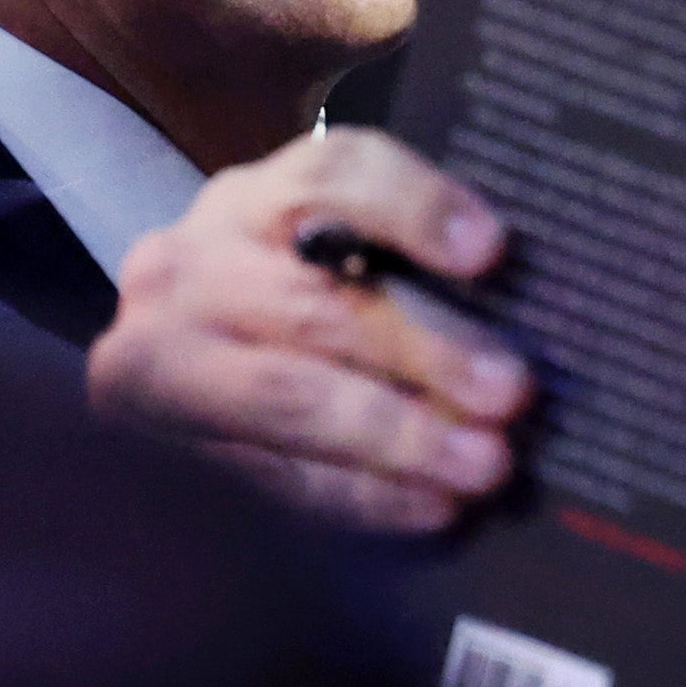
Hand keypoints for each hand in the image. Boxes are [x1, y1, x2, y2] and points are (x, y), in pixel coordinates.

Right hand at [87, 128, 531, 533]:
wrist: (181, 372)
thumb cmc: (298, 312)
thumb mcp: (335, 265)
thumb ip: (410, 269)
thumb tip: (531, 308)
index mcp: (253, 201)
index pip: (333, 175)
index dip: (412, 207)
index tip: (492, 249)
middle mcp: (189, 268)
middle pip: (316, 302)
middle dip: (423, 350)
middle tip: (512, 390)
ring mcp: (157, 362)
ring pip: (288, 395)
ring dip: (398, 437)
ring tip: (486, 466)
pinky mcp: (155, 449)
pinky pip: (272, 478)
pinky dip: (361, 498)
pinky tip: (433, 511)